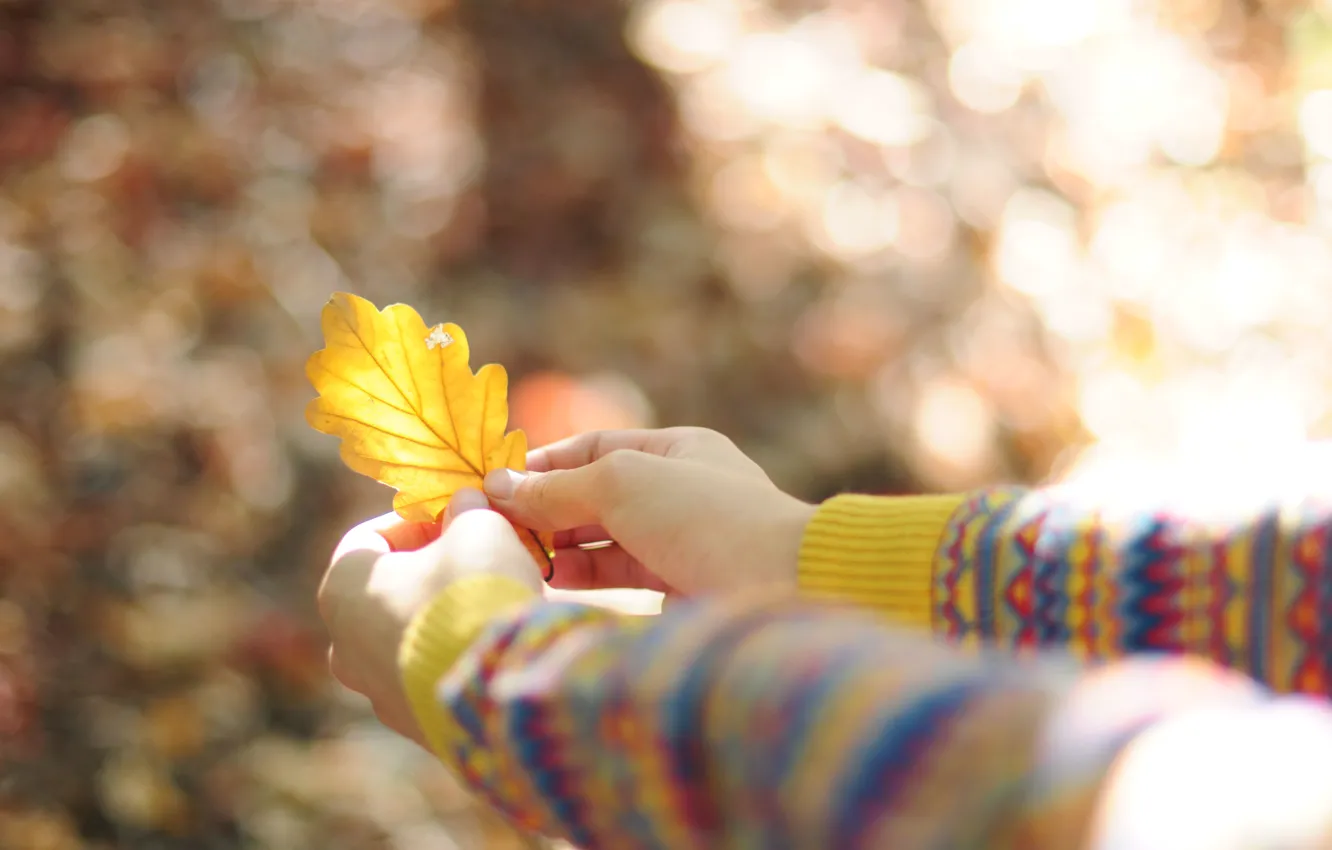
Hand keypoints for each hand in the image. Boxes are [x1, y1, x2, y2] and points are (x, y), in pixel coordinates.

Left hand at [317, 490, 542, 746]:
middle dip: (431, 570)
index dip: (415, 520)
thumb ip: (467, 510)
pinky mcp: (417, 728)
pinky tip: (499, 643)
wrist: (502, 690)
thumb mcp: (478, 527)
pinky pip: (435, 679)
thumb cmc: (475, 593)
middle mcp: (345, 648)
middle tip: (478, 556)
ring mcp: (378, 696)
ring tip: (495, 600)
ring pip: (410, 639)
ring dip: (445, 616)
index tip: (455, 515)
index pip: (367, 539)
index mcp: (342, 590)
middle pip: (387, 592)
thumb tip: (466, 503)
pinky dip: (460, 657)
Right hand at [482, 427, 815, 596]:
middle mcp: (680, 493)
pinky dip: (582, 576)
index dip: (544, 465)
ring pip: (604, 540)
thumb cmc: (705, 516)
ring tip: (512, 555)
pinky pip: (619, 577)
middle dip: (544, 510)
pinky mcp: (680, 590)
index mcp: (678, 449)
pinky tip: (547, 581)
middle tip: (491, 527)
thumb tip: (496, 486)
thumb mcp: (622, 483)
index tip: (494, 484)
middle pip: (595, 496)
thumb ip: (557, 488)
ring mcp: (681, 543)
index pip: (595, 449)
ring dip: (557, 546)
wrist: (783, 585)